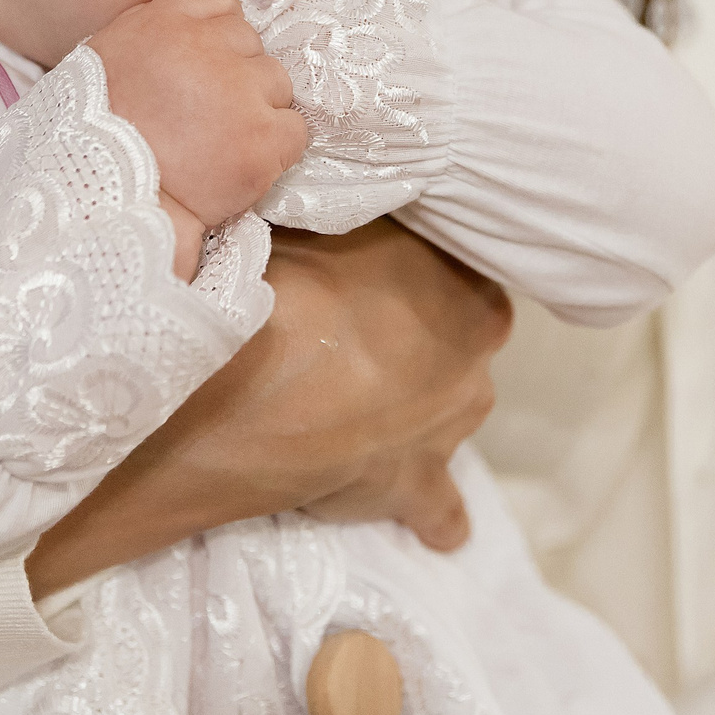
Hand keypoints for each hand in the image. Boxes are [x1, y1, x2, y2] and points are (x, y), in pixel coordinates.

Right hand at [25, 220, 510, 596]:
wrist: (241, 386)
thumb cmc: (278, 286)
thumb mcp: (318, 218)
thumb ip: (348, 215)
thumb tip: (338, 192)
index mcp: (463, 283)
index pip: (449, 267)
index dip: (404, 268)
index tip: (360, 270)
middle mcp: (474, 355)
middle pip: (451, 340)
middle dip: (410, 337)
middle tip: (345, 332)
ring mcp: (449, 426)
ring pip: (447, 412)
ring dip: (411, 407)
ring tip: (355, 406)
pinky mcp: (413, 488)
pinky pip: (439, 508)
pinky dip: (433, 510)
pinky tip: (433, 522)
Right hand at [95, 0, 309, 225]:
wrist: (102, 206)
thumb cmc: (98, 140)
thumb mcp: (108, 61)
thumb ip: (152, 31)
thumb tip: (198, 22)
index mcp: (160, 24)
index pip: (217, 0)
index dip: (216, 34)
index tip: (203, 65)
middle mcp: (202, 48)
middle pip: (250, 43)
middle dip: (235, 76)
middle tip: (204, 117)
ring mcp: (237, 93)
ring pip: (277, 83)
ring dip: (257, 111)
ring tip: (218, 145)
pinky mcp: (261, 140)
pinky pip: (295, 131)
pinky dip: (275, 150)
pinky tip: (238, 166)